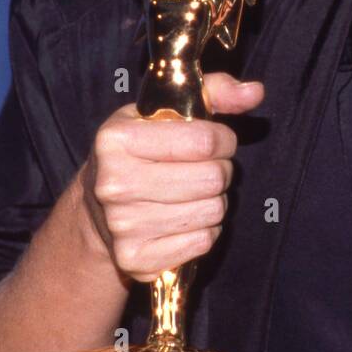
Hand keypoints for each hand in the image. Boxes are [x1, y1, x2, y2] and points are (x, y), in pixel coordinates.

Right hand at [78, 72, 264, 281]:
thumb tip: (255, 91)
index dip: (224, 140)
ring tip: (193, 191)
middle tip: (205, 168)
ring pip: (213, 211)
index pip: (205, 142)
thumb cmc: (140, 149)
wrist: (95, 206)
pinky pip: (203, 242)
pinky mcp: (135, 260)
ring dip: (214, 200)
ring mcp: (122, 226)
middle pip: (213, 178)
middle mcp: (114, 184)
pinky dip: (205, 230)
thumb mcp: (166, 110)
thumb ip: (214, 92)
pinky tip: (185, 217)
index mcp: (117, 139)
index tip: (217, 141)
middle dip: (221, 170)